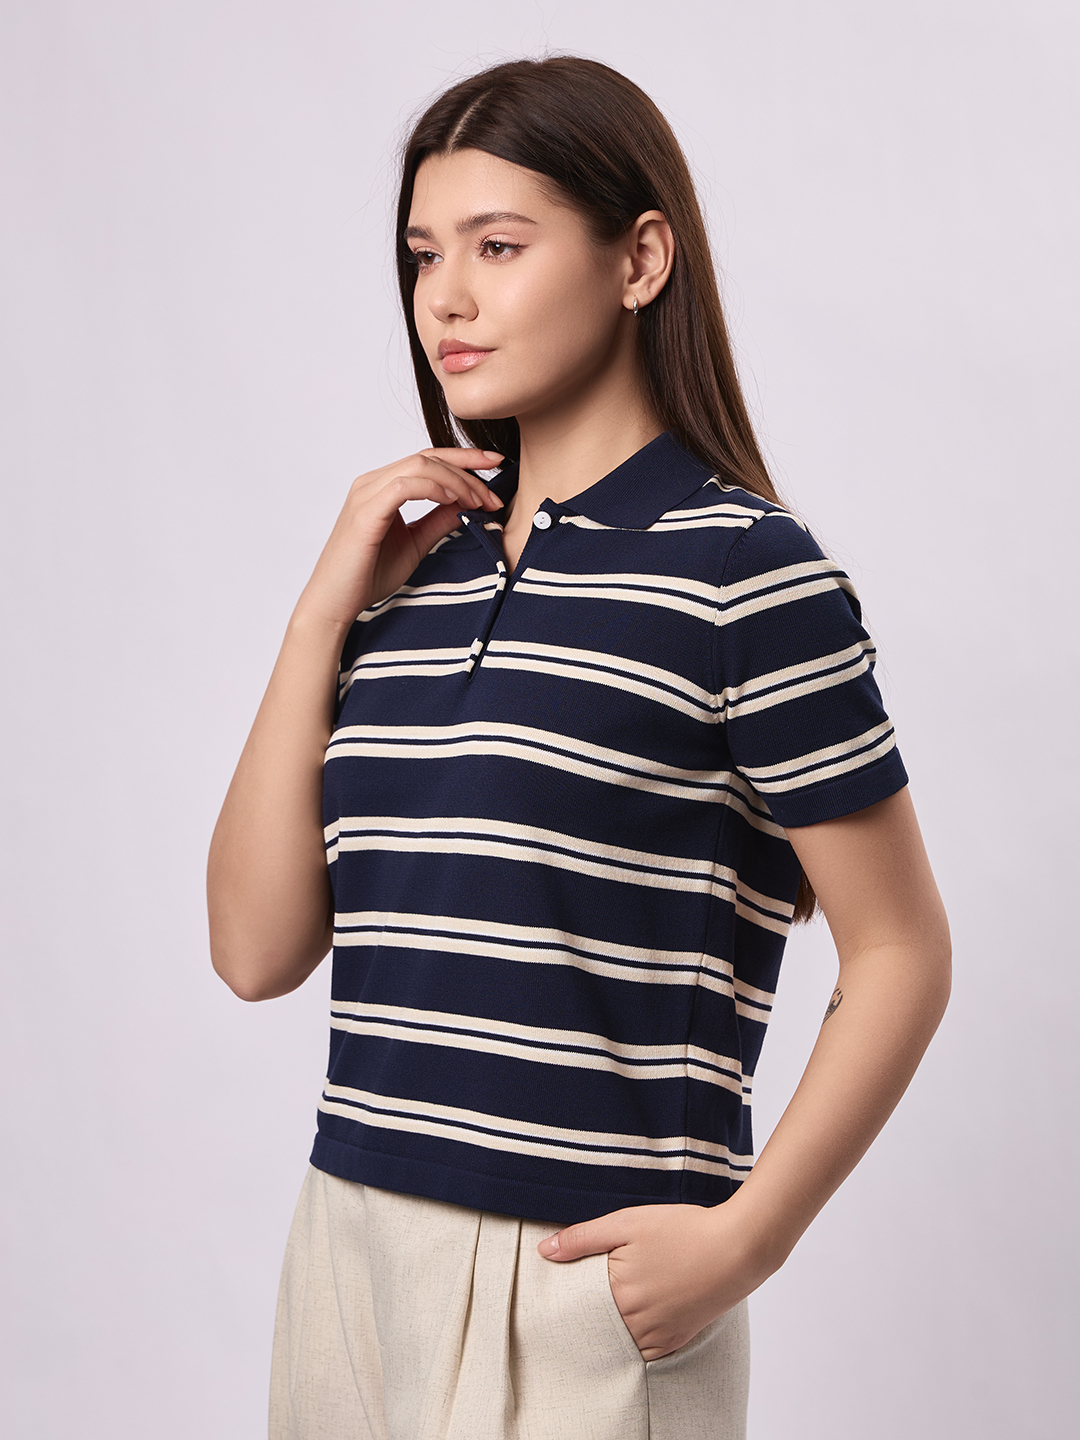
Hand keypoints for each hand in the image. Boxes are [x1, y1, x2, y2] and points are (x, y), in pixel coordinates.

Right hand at [294, 446, 503, 630]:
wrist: (336, 601)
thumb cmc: (368, 575)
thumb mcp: (416, 543)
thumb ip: (438, 520)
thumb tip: (468, 504)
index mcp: (383, 486)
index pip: (429, 459)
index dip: (465, 459)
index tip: (496, 465)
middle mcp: (372, 482)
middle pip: (428, 457)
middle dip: (468, 470)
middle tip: (495, 493)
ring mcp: (367, 493)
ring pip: (420, 466)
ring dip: (457, 481)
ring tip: (479, 501)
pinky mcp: (365, 511)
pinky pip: (405, 486)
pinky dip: (435, 488)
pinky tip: (455, 501)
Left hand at [537, 1199, 772, 1359]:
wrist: (737, 1248)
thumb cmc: (682, 1229)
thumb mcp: (627, 1222)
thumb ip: (582, 1237)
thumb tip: (543, 1251)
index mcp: (618, 1293)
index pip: (577, 1305)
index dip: (571, 1292)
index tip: (567, 1284)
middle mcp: (634, 1322)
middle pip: (597, 1324)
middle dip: (590, 1311)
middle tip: (596, 1290)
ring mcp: (657, 1335)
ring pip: (619, 1340)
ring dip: (613, 1325)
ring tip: (621, 1297)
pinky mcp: (675, 1342)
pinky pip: (643, 1350)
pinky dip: (635, 1337)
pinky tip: (638, 1315)